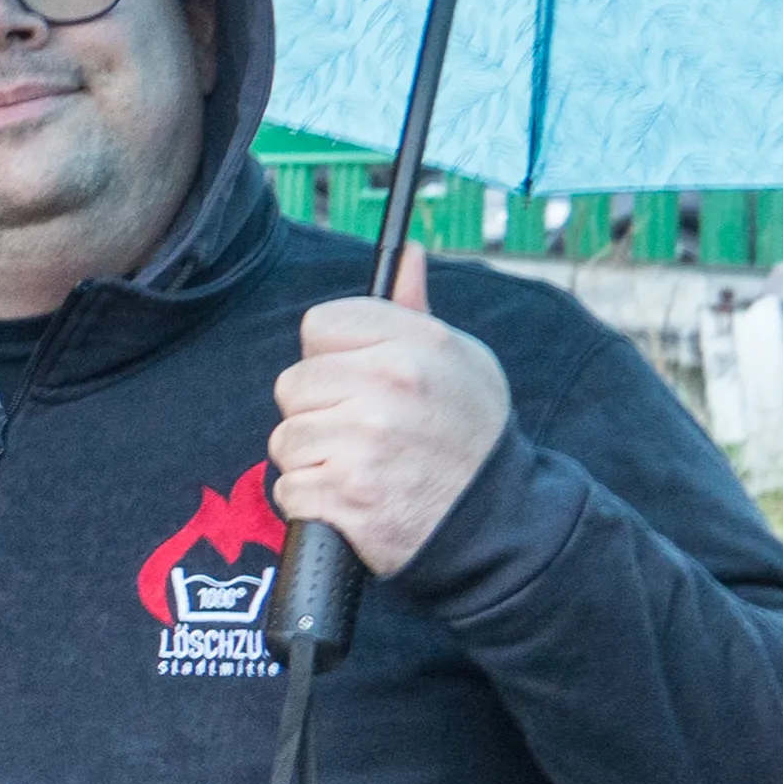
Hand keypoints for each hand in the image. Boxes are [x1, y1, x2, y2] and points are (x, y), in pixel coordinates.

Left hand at [269, 244, 510, 576]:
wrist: (497, 526)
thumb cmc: (471, 439)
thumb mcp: (463, 364)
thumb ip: (416, 313)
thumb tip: (407, 257)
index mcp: (416, 345)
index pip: (320, 325)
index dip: (329, 356)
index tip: (353, 379)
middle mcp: (388, 386)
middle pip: (293, 384)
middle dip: (318, 411)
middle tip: (363, 433)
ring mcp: (363, 442)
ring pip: (285, 438)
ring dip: (313, 459)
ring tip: (363, 467)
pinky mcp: (342, 495)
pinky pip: (289, 488)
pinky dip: (314, 502)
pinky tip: (356, 500)